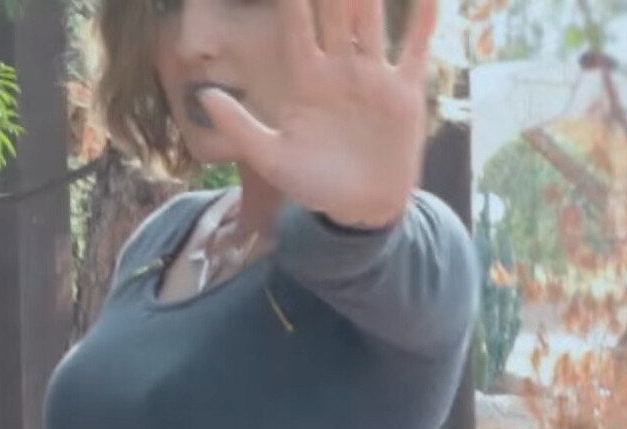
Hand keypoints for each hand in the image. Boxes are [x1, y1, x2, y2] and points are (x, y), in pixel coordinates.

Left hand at [198, 0, 439, 229]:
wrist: (360, 208)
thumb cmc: (313, 183)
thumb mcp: (271, 157)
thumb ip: (238, 125)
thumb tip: (203, 96)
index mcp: (306, 80)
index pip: (297, 28)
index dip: (292, 0)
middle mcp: (339, 70)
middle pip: (334, 15)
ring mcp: (373, 77)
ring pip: (371, 23)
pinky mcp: (404, 91)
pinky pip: (416, 49)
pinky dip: (423, 22)